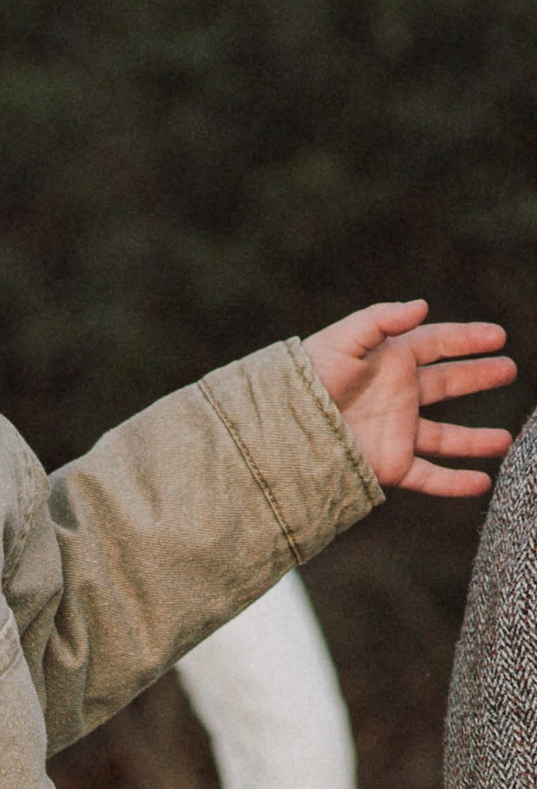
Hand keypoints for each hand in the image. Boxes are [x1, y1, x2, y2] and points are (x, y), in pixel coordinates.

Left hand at [304, 300, 515, 495]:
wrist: (280, 428)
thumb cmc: (305, 379)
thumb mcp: (343, 340)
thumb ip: (381, 319)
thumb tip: (422, 306)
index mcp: (389, 361)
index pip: (437, 344)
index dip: (467, 339)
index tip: (498, 336)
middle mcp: (397, 396)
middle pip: (447, 384)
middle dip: (478, 377)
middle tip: (508, 369)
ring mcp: (395, 431)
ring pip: (445, 436)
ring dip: (475, 440)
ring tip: (507, 440)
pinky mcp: (389, 464)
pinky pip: (429, 476)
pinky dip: (454, 482)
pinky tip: (482, 482)